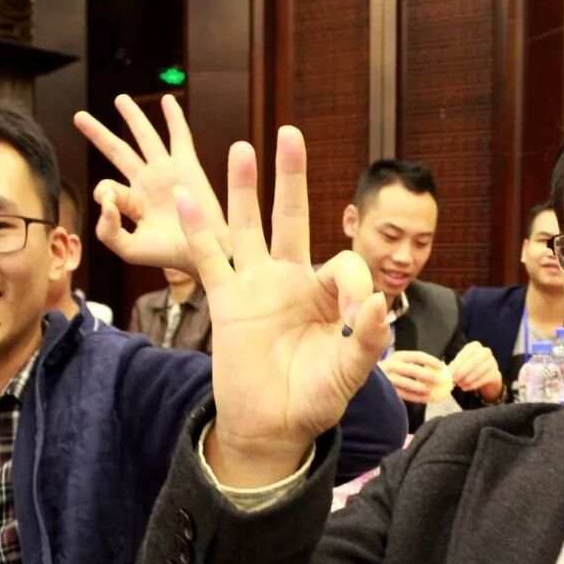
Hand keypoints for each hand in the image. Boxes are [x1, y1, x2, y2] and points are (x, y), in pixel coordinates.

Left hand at [73, 94, 227, 271]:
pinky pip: (179, 137)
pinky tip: (168, 100)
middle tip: (79, 117)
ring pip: (145, 138)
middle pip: (118, 152)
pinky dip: (174, 118)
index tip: (112, 206)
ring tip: (120, 99)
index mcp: (132, 204)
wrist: (205, 253)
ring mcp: (167, 172)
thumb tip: (104, 200)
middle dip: (98, 134)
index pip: (106, 188)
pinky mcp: (187, 166)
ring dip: (133, 117)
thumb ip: (107, 231)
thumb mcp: (129, 250)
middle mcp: (147, 184)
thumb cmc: (169, 256)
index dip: (104, 192)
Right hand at [177, 128, 390, 486]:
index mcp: (327, 295)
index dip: (354, 283)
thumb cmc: (316, 399)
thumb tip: (376, 301)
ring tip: (242, 148)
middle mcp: (291, 282)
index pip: (343, 265)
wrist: (273, 427)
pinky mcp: (226, 302)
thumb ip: (366, 338)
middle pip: (290, 218)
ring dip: (244, 190)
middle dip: (291, 178)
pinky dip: (198, 232)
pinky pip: (209, 261)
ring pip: (247, 228)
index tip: (356, 313)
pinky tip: (187, 198)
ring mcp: (256, 288)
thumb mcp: (350, 371)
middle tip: (290, 135)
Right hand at [378, 351, 448, 403]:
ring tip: (432, 392)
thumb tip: (437, 370)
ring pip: (408, 383)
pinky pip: (404, 394)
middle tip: (441, 381)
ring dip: (422, 388)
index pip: (418, 356)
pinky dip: (416, 397)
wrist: (366, 376)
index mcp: (399, 356)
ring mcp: (389, 378)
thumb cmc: (390, 370)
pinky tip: (425, 399)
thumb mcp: (400, 362)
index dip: (431, 361)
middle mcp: (393, 365)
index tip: (441, 366)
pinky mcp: (387, 390)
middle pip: (414, 370)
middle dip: (429, 376)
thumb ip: (414, 364)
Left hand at [447, 341, 503, 400]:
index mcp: (475, 346)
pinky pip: (484, 379)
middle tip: (455, 380)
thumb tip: (447, 372)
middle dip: (462, 372)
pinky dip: (474, 384)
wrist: (487, 376)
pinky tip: (466, 388)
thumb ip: (455, 366)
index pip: (465, 354)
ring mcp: (492, 362)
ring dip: (468, 379)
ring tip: (460, 385)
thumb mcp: (462, 364)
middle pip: (473, 361)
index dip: (457, 364)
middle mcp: (485, 352)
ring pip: (479, 371)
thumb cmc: (471, 368)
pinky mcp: (496, 373)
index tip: (450, 373)